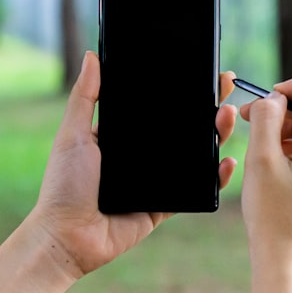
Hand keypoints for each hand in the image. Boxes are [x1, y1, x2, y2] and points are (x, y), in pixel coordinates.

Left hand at [28, 50, 238, 278]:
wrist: (67, 236)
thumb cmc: (63, 185)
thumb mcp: (73, 134)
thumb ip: (85, 97)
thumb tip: (92, 56)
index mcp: (123, 134)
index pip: (157, 105)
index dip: (179, 88)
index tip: (201, 68)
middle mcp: (143, 153)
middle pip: (183, 125)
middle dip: (208, 104)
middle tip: (226, 83)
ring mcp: (156, 178)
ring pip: (195, 153)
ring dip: (216, 134)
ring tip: (228, 116)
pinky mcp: (165, 204)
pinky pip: (196, 189)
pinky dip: (214, 177)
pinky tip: (227, 161)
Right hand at [239, 75, 291, 276]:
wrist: (288, 266)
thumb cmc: (274, 218)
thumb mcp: (262, 160)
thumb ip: (266, 118)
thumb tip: (272, 98)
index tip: (277, 95)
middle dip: (289, 107)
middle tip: (253, 115)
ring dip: (288, 128)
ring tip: (256, 140)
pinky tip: (269, 161)